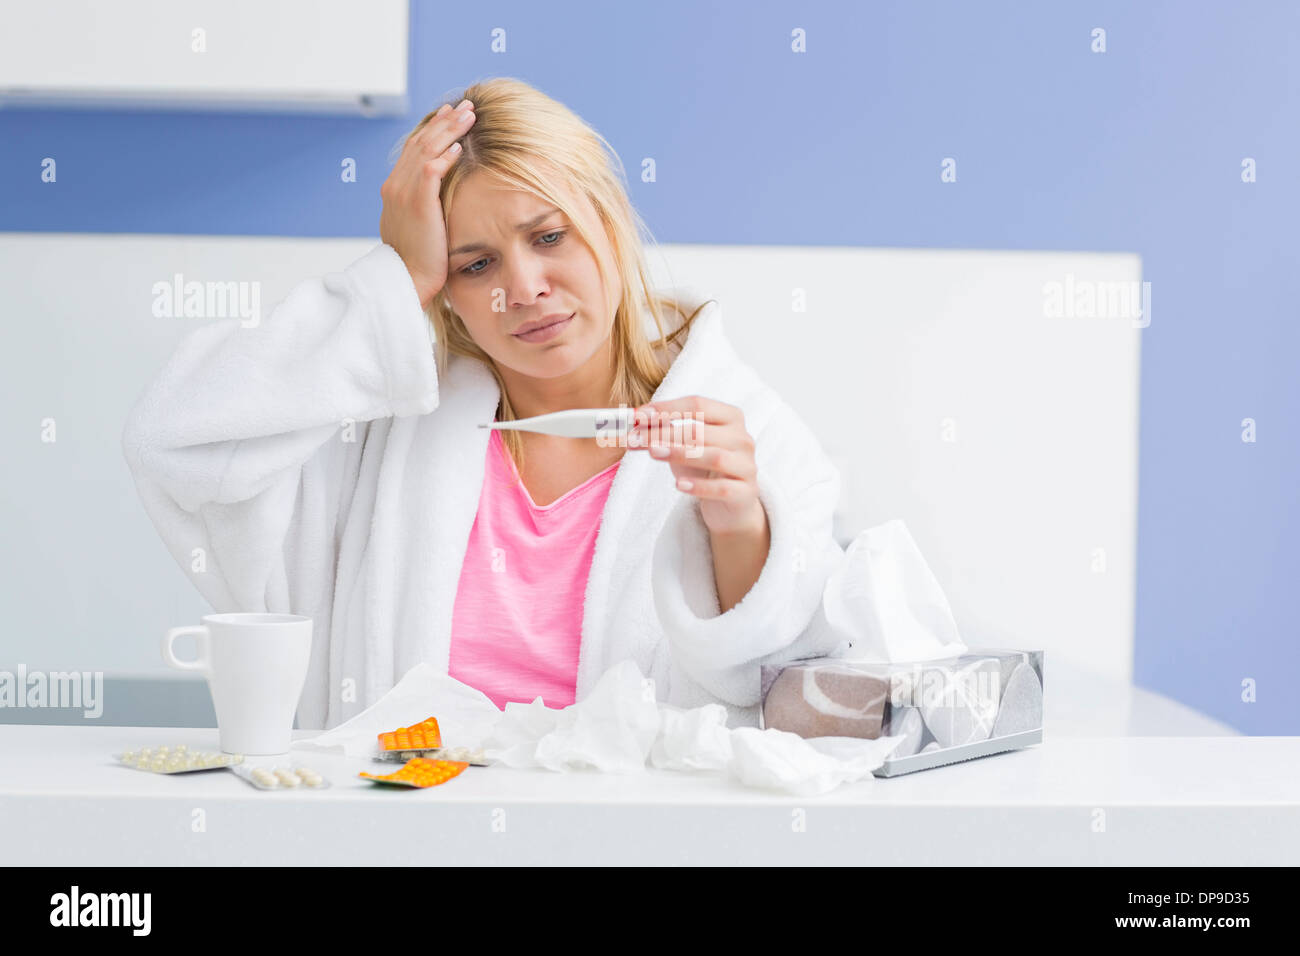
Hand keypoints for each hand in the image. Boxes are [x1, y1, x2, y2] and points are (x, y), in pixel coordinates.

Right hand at [380, 99, 476, 308]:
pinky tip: (460, 146)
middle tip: (464, 106)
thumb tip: (438, 200)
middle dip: (444, 122)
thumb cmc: (417, 261)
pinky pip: (430, 169)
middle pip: (420, 142)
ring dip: (449, 130)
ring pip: (426, 149)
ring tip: (468, 116)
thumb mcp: (417, 227)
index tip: (450, 117)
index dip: (433, 131)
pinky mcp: (417, 202)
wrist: (407, 280)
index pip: (413, 150)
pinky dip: (445, 155)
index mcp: (394, 189)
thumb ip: (424, 207)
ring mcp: (403, 192)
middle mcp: (395, 185)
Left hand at [630, 396, 766, 537]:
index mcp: (730, 417)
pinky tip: (678, 485)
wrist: (731, 505)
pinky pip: (722, 488)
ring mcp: (746, 465)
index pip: (697, 405)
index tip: (636, 416)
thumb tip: (634, 420)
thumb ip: (664, 431)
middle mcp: (742, 438)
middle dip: (663, 433)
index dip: (666, 409)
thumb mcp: (684, 446)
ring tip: (653, 454)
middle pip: (700, 431)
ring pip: (714, 457)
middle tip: (633, 439)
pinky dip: (699, 486)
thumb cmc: (704, 469)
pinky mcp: (745, 493)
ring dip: (680, 454)